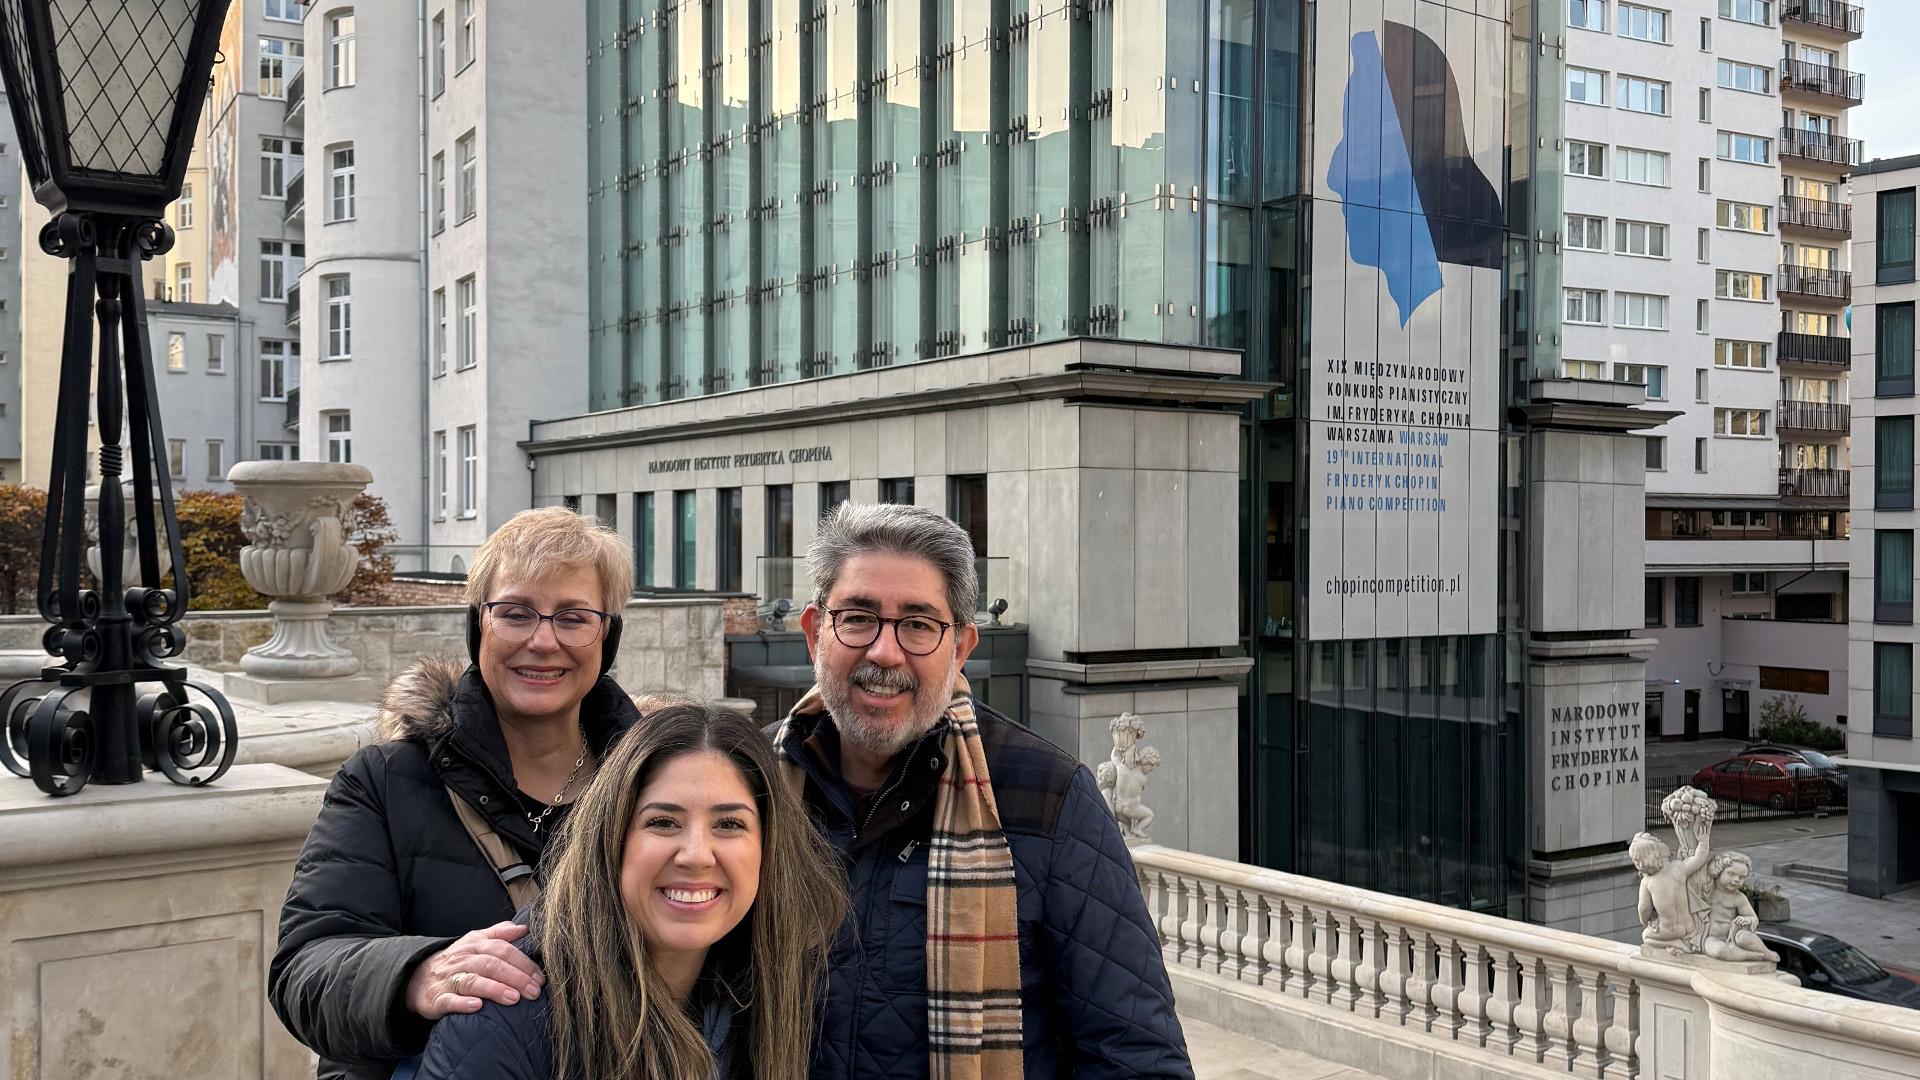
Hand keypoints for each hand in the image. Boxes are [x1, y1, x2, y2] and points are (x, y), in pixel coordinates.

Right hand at [405, 922, 544, 1019]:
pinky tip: (478, 1006)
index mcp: (474, 944)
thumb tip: (524, 928)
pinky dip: (463, 1003)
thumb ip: (499, 933)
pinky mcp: (436, 999)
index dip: (523, 962)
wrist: (417, 976)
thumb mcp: (475, 941)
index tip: (540, 977)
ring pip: (472, 981)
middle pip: (490, 964)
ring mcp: (448, 979)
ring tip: (514, 998)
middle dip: (515, 977)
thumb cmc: (457, 960)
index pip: (502, 949)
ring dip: (494, 989)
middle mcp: (462, 959)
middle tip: (533, 991)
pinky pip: (448, 1000)